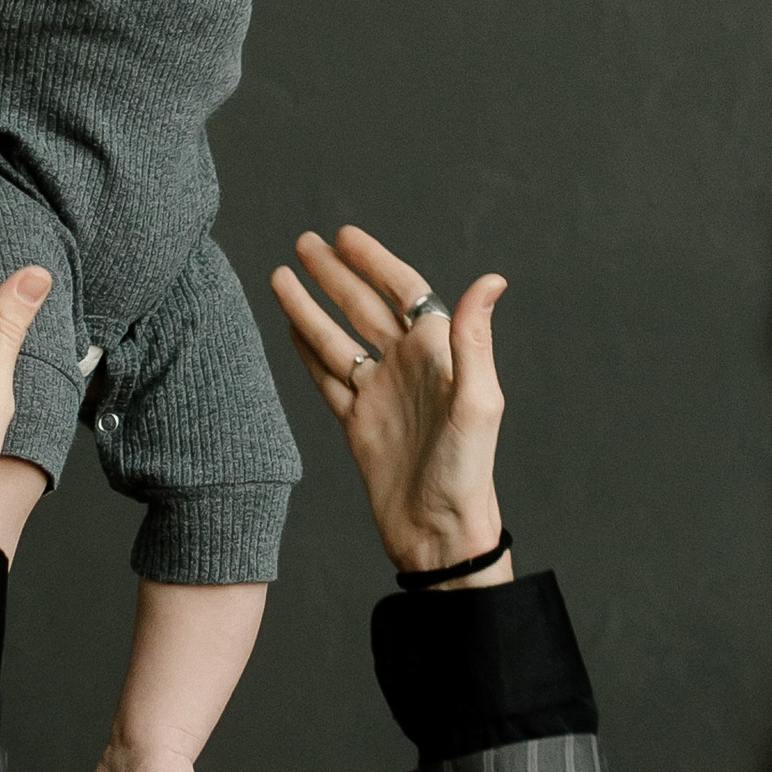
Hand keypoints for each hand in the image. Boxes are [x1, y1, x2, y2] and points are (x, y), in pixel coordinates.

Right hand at [270, 225, 508, 578]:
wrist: (438, 534)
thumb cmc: (467, 473)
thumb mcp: (476, 402)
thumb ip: (475, 339)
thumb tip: (491, 279)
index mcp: (437, 356)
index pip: (403, 292)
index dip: (375, 262)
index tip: (345, 236)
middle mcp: (406, 369)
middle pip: (363, 307)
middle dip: (334, 274)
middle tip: (305, 241)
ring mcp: (379, 395)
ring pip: (335, 338)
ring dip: (309, 307)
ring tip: (280, 276)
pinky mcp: (357, 424)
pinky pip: (326, 378)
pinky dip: (306, 352)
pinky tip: (289, 329)